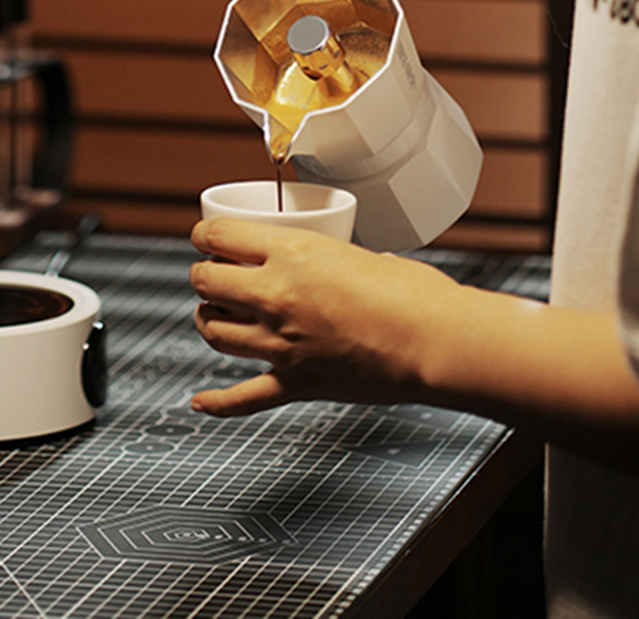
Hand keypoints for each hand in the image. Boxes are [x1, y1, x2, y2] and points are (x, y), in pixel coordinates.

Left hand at [188, 217, 459, 414]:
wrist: (437, 342)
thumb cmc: (412, 293)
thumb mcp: (355, 251)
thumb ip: (322, 257)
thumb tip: (318, 263)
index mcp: (289, 253)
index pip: (217, 237)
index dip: (203, 235)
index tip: (205, 237)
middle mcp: (275, 296)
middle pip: (206, 281)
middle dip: (203, 274)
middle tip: (211, 272)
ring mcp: (281, 343)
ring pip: (213, 331)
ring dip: (206, 319)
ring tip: (212, 313)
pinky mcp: (296, 382)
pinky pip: (243, 396)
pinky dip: (218, 402)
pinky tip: (201, 401)